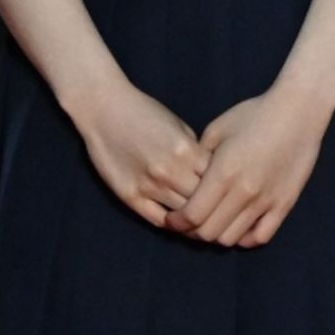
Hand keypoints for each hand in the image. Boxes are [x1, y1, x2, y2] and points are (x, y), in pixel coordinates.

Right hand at [75, 77, 211, 228]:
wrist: (105, 110)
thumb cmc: (145, 114)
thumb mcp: (180, 126)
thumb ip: (196, 152)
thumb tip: (211, 174)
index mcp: (187, 151)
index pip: (218, 181)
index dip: (225, 189)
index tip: (228, 193)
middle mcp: (170, 171)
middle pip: (203, 202)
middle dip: (213, 208)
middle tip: (219, 214)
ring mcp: (149, 186)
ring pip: (182, 215)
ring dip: (193, 220)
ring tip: (201, 221)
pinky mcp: (130, 196)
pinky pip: (158, 220)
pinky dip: (171, 224)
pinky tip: (177, 222)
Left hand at [172, 89, 326, 247]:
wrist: (298, 110)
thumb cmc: (254, 114)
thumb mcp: (217, 130)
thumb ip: (199, 159)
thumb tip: (189, 181)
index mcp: (222, 173)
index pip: (192, 216)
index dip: (177, 222)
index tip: (173, 219)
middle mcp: (243, 193)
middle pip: (209, 233)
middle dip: (193, 231)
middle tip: (192, 222)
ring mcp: (266, 201)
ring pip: (232, 239)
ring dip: (218, 234)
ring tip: (216, 222)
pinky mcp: (285, 204)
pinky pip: (261, 237)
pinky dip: (246, 238)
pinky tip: (241, 225)